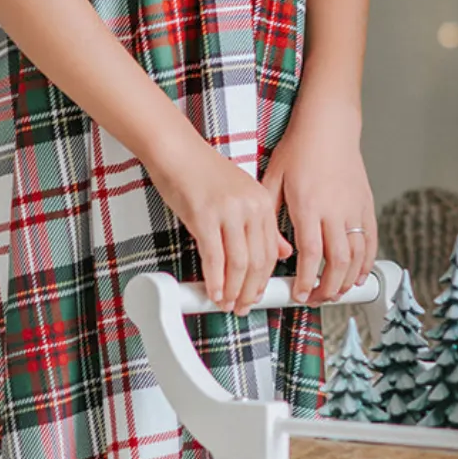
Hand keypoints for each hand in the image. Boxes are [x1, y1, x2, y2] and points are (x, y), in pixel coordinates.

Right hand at [148, 131, 292, 314]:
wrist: (176, 151)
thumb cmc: (202, 172)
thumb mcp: (241, 196)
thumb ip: (262, 225)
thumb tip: (281, 252)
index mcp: (262, 202)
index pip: (271, 252)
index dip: (264, 280)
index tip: (258, 295)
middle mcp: (250, 207)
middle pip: (258, 262)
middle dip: (251, 292)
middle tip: (243, 307)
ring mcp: (228, 212)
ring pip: (239, 264)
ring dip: (233, 291)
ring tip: (227, 304)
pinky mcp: (204, 217)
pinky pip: (214, 258)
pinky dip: (215, 281)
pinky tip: (213, 292)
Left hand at [260, 103, 376, 303]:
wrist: (328, 127)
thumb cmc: (298, 150)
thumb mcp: (273, 180)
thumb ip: (271, 217)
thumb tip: (277, 252)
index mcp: (308, 205)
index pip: (311, 254)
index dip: (307, 280)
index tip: (299, 294)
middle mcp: (334, 209)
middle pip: (338, 261)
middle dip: (328, 288)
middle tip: (317, 299)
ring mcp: (354, 208)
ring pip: (358, 255)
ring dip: (347, 280)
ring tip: (335, 292)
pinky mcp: (367, 204)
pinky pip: (371, 240)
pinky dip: (367, 263)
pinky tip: (358, 276)